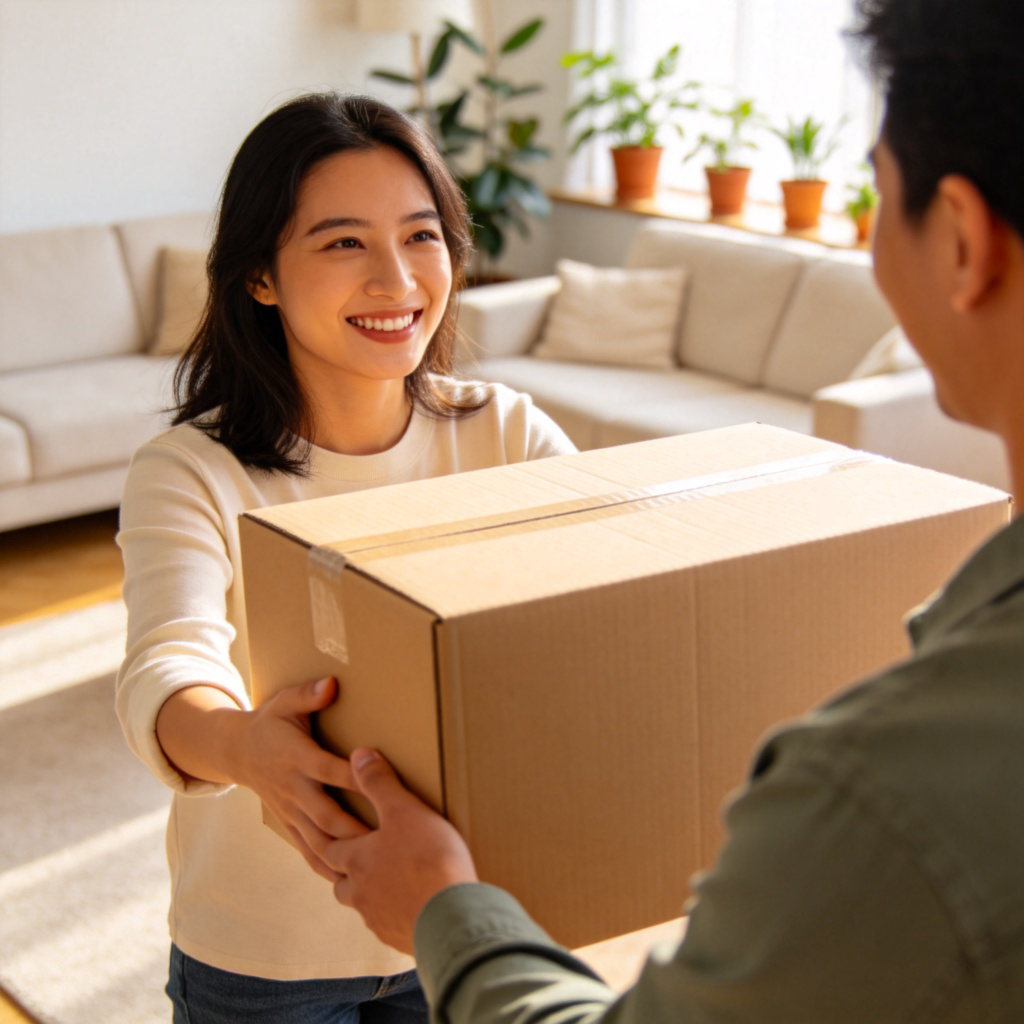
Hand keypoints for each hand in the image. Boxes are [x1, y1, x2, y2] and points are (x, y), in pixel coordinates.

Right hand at [224, 676, 368, 880]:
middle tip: (389, 841)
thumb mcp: (285, 701)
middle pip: (327, 814)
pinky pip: (307, 849)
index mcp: (297, 757)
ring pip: (318, 839)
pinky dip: (325, 866)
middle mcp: (294, 788)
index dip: (354, 776)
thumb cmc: (270, 722)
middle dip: (357, 829)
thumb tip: (332, 684)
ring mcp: (290, 810)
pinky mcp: (289, 823)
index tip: (380, 781)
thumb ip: (308, 694)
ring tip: (376, 869)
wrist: (236, 751)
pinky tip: (347, 881)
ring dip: (345, 854)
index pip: (329, 769)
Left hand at [326, 748, 478, 953]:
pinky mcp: (401, 938)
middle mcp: (361, 893)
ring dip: (368, 894)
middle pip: (340, 884)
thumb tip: (359, 754)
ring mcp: (380, 920)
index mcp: (357, 860)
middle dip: (342, 871)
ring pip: (363, 907)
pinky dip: (393, 914)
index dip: (328, 838)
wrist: (451, 917)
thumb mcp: (404, 810)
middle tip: (350, 859)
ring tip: (382, 883)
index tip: (328, 829)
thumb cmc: (426, 860)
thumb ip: (380, 782)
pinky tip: (408, 906)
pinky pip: (389, 925)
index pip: (330, 849)